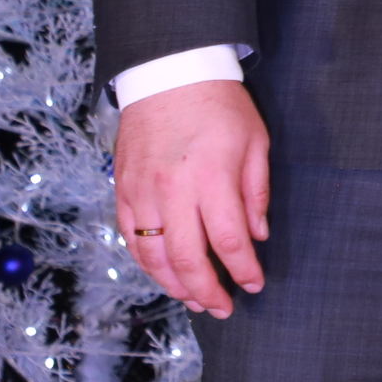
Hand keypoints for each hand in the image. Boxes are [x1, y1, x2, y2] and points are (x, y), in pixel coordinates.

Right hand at [113, 79, 270, 318]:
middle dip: (207, 291)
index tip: (255, 284)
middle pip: (187, 259)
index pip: (229, 241)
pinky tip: (165, 274)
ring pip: (153, 257)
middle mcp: (173, 191)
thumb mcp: (255, 141)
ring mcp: (143, 193)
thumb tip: (258, 236)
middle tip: (223, 307)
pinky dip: (148, 264)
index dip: (243, 270)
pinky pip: (131, 239)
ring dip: (174, 285)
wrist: (168, 73)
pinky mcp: (123, 191)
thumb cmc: (220, 105)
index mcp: (212, 178)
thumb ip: (256, 193)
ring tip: (195, 299)